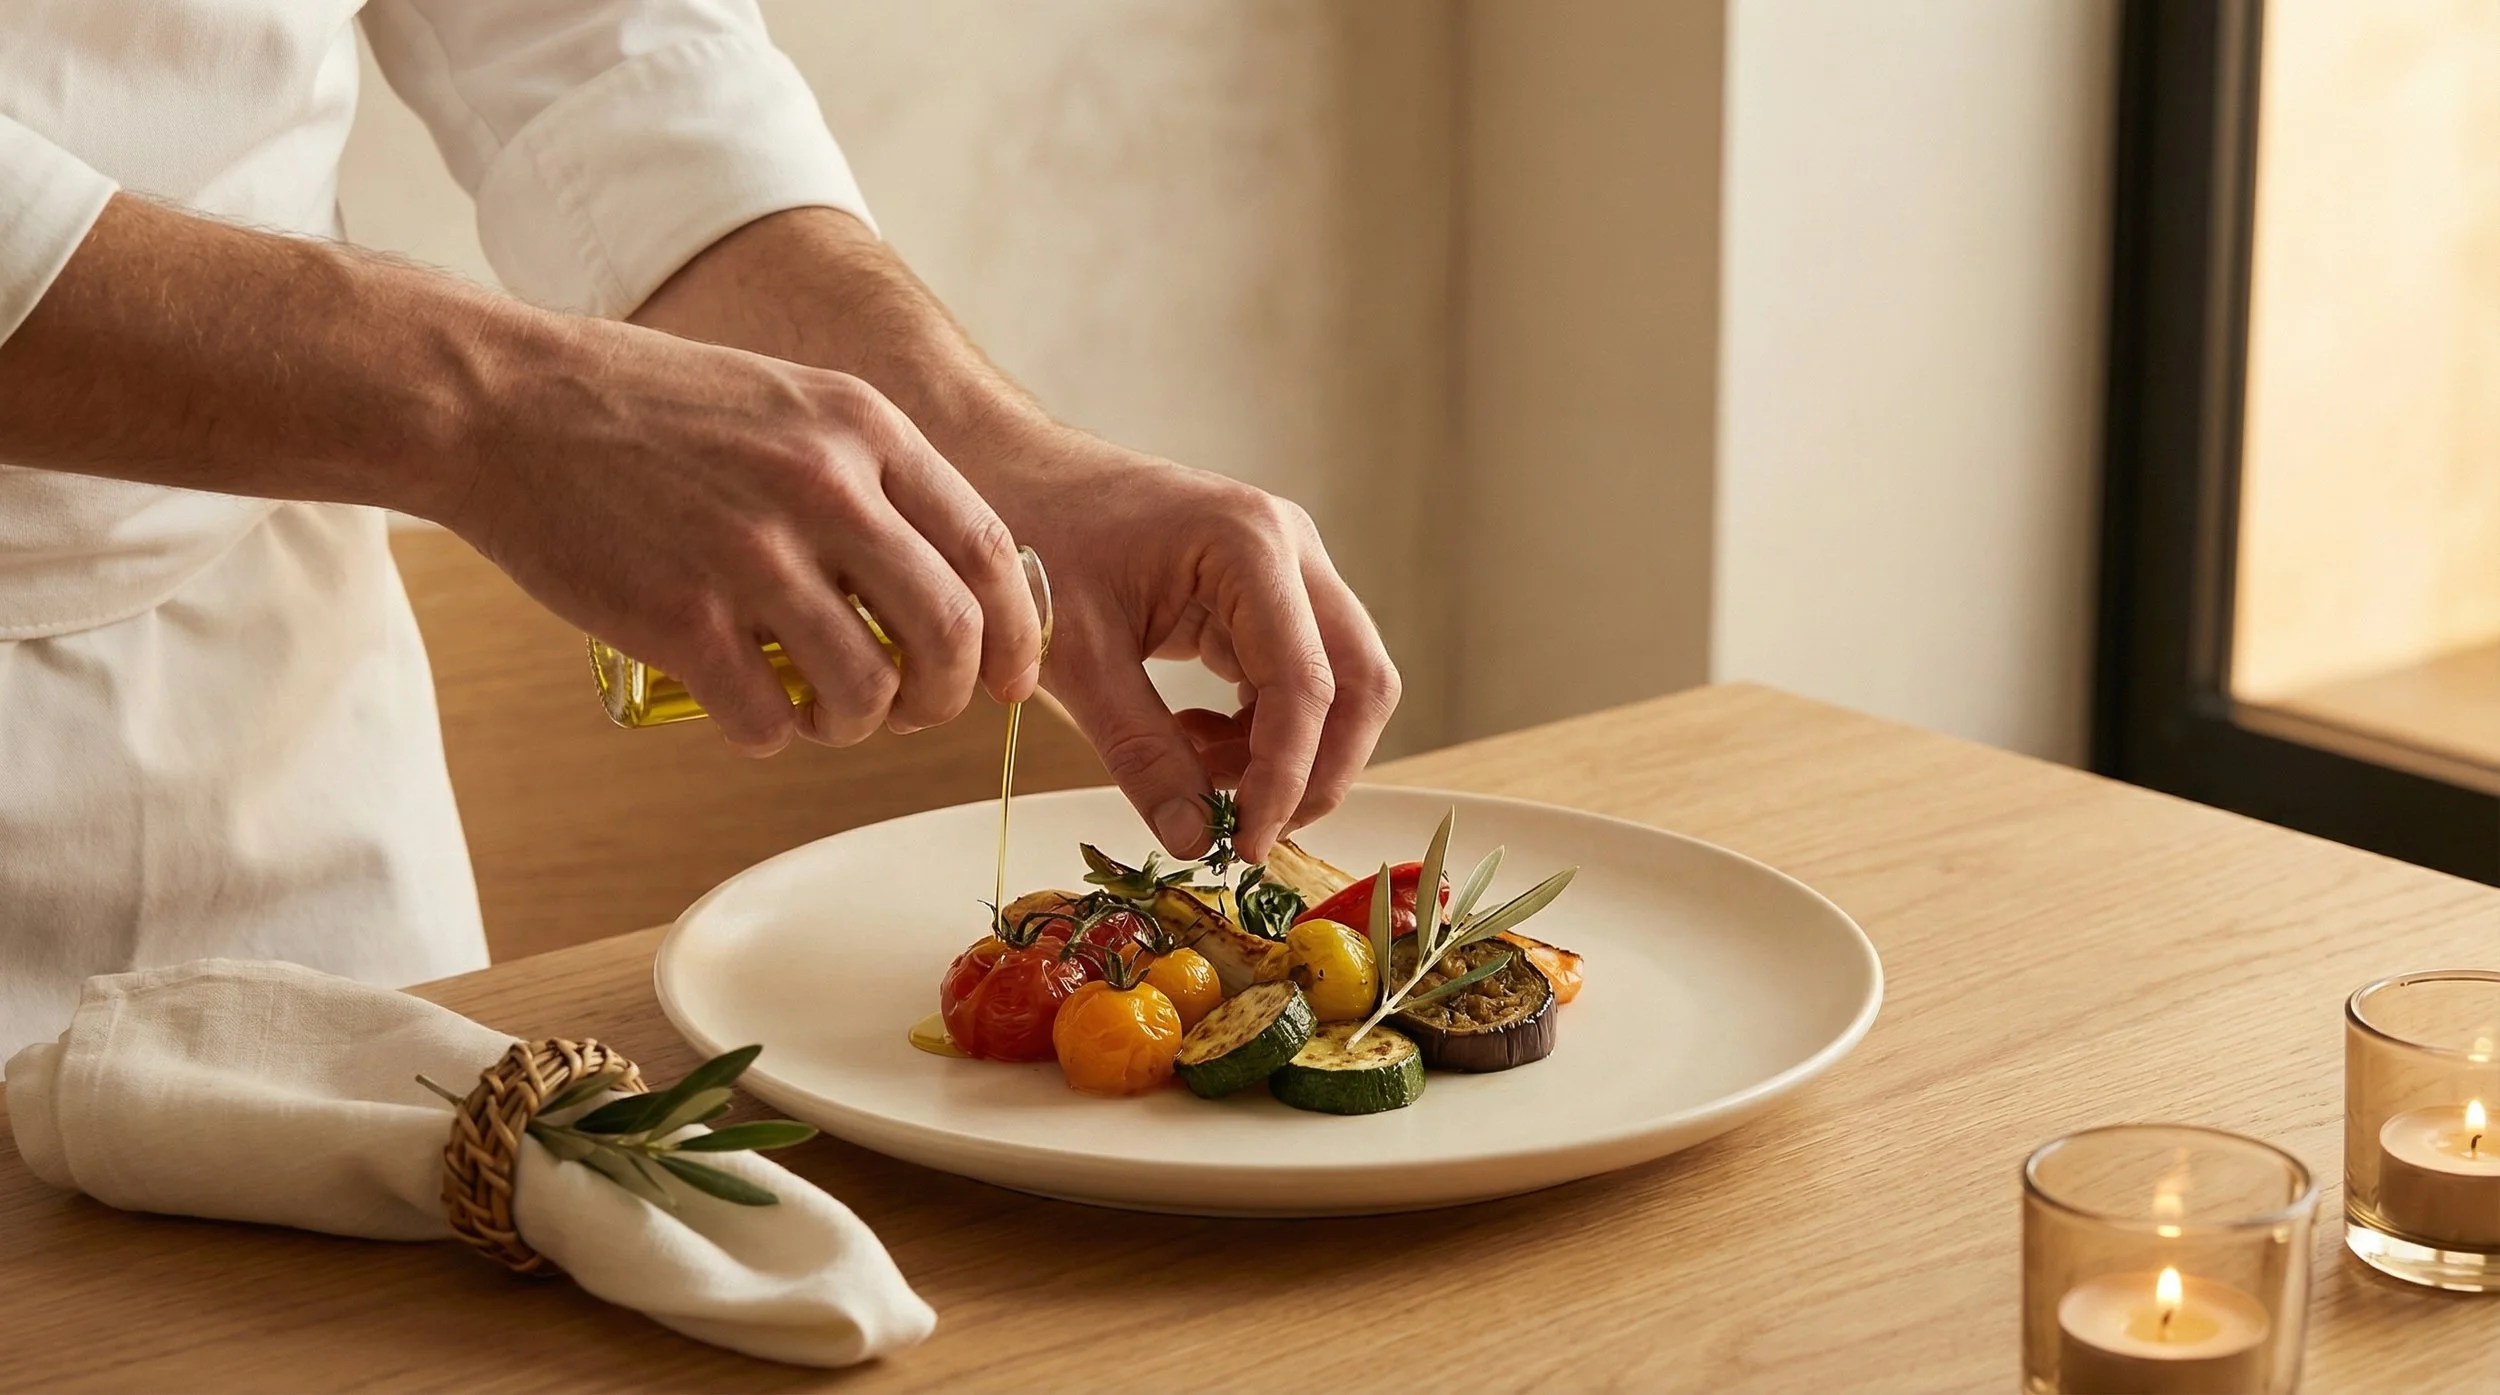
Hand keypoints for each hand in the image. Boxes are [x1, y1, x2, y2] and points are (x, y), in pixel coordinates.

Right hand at [442, 325, 1044, 753]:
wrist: (505, 403)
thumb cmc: (649, 407)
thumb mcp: (788, 401)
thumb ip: (870, 474)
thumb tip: (949, 574)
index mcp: (862, 427)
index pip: (989, 549)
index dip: (1016, 632)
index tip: (1010, 677)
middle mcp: (823, 487)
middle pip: (951, 634)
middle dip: (948, 696)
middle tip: (915, 710)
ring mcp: (751, 554)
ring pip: (868, 692)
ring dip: (856, 726)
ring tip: (822, 712)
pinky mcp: (680, 617)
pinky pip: (767, 720)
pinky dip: (769, 734)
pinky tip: (747, 709)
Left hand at [976, 430, 1400, 863]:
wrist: (1015, 478)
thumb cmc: (1038, 540)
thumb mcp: (1078, 656)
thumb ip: (1139, 751)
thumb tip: (1191, 841)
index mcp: (1250, 545)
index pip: (1307, 684)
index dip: (1285, 777)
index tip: (1244, 843)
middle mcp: (1290, 549)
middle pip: (1359, 682)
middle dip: (1317, 770)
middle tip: (1249, 830)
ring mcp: (1288, 570)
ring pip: (1339, 687)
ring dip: (1287, 753)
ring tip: (1195, 772)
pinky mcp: (1269, 596)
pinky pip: (1299, 679)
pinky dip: (1262, 731)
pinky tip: (1192, 740)